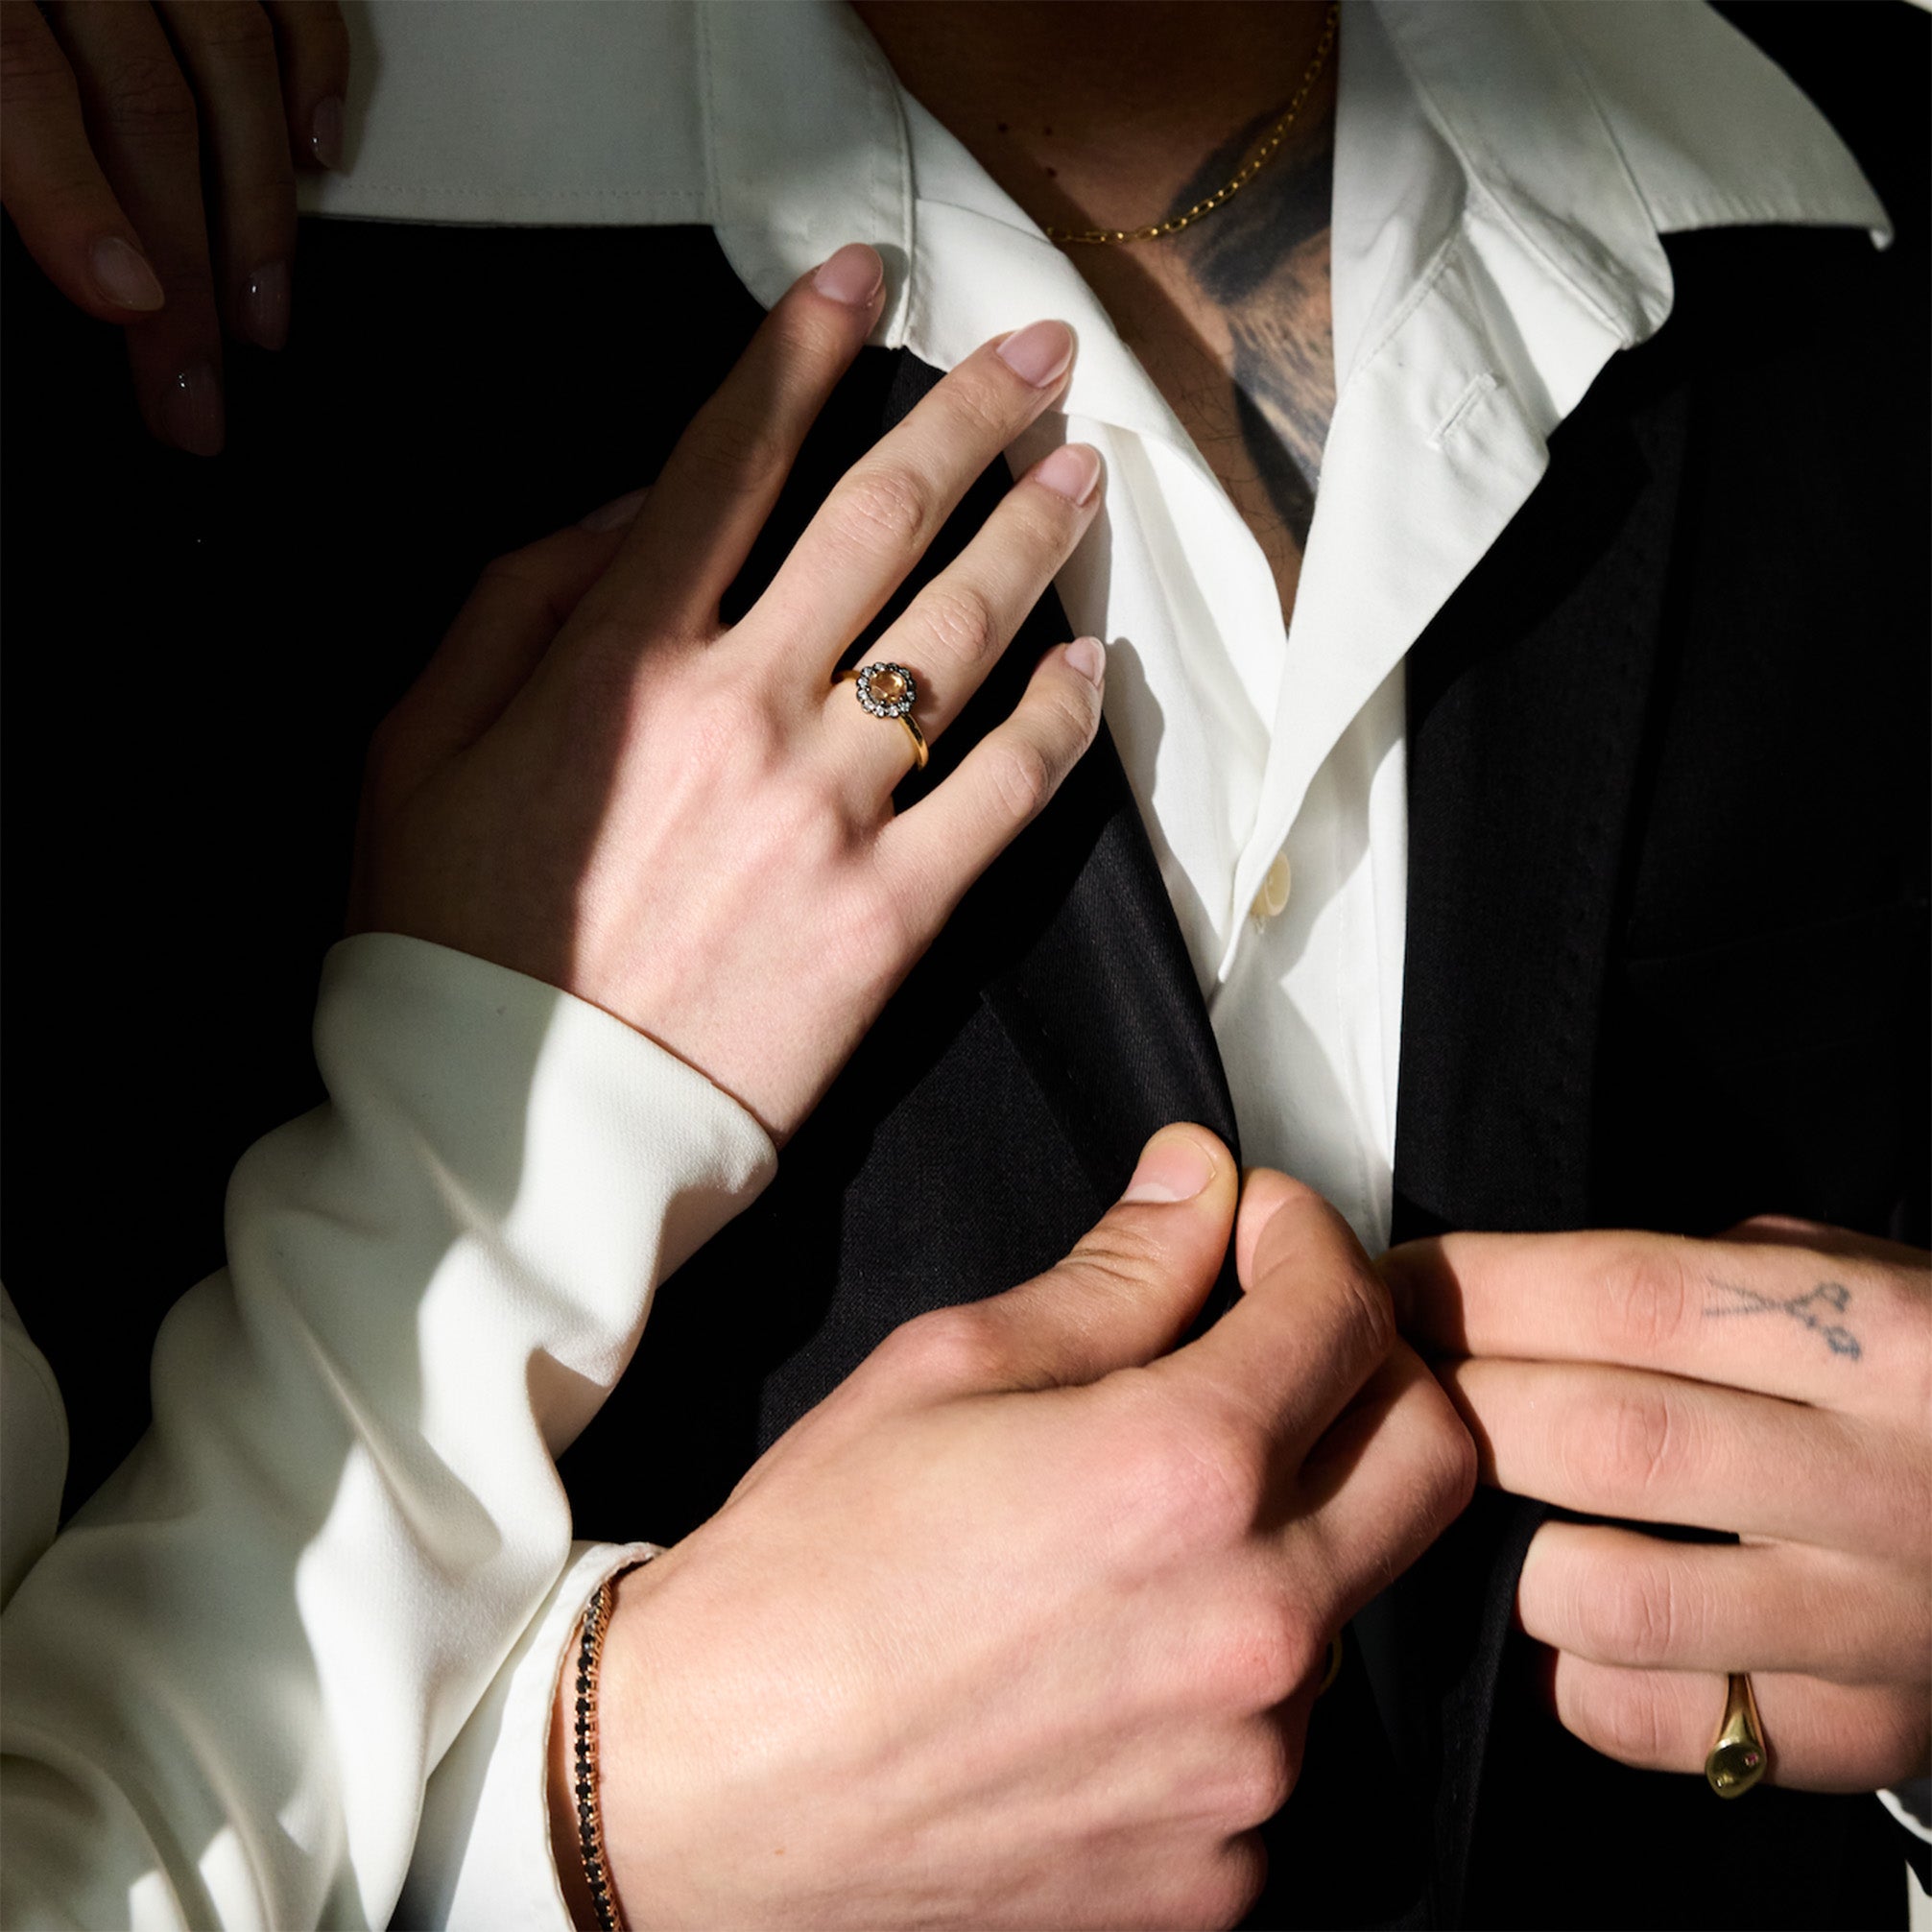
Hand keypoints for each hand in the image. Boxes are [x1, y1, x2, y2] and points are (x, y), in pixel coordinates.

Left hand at [0, 0, 348, 451]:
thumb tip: (51, 242)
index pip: (18, 77)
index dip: (70, 197)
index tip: (124, 303)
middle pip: (142, 99)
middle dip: (184, 263)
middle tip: (193, 380)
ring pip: (231, 62)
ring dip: (259, 208)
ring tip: (262, 313)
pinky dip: (314, 77)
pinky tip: (312, 158)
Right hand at [352, 245, 1110, 1142]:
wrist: (514, 1136)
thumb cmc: (449, 939)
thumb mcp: (417, 743)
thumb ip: (517, 602)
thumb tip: (630, 513)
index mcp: (622, 656)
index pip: (732, 460)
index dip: (803, 349)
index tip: (864, 275)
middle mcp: (744, 708)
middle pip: (883, 521)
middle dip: (970, 416)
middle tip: (1041, 355)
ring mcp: (831, 811)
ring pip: (964, 636)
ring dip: (1038, 538)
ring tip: (1086, 474)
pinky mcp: (891, 915)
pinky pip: (1004, 796)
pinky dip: (1059, 721)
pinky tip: (1091, 667)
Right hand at [562, 1134, 1474, 1930]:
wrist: (707, 1787)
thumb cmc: (803, 1579)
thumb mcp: (947, 1369)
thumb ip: (1114, 1276)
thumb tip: (1195, 1193)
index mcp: (1184, 1475)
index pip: (1347, 1313)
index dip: (1307, 1238)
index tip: (1263, 1229)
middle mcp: (1252, 1627)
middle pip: (1433, 1454)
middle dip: (1372, 1368)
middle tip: (1276, 1343)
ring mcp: (1251, 1768)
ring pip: (1351, 1597)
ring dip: (1287, 1530)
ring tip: (1140, 1529)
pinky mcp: (1221, 1873)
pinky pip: (1279, 1734)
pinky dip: (1228, 1671)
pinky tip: (1115, 1653)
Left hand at [1385, 1219, 1931, 1791]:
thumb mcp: (1862, 1279)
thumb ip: (1710, 1278)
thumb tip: (1514, 1289)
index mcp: (1883, 1339)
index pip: (1634, 1298)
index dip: (1484, 1289)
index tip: (1392, 1287)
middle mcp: (1883, 1482)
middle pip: (1605, 1439)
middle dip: (1463, 1406)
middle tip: (1396, 1390)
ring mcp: (1873, 1623)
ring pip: (1612, 1597)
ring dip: (1502, 1549)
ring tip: (1474, 1508)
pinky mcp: (1860, 1729)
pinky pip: (1659, 1718)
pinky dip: (1572, 1669)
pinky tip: (1562, 1619)